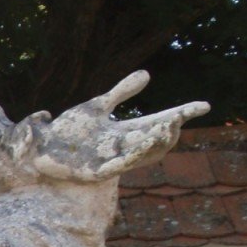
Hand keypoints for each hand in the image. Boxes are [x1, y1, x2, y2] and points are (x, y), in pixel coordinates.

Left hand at [31, 71, 209, 181]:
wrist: (41, 148)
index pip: (159, 123)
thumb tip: (148, 74)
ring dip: (155, 143)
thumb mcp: (98, 106)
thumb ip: (122, 92)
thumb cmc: (70, 130)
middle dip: (169, 132)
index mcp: (124, 132)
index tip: (205, 105)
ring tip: (168, 127)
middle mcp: (122, 148)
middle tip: (180, 118)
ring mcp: (110, 161)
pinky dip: (133, 156)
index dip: (181, 114)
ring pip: (141, 155)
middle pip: (155, 141)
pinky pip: (119, 165)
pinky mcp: (95, 172)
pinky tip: (145, 144)